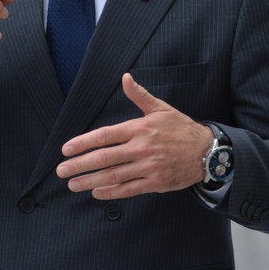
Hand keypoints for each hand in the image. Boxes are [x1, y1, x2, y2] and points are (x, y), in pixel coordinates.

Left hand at [56, 73, 212, 199]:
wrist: (206, 151)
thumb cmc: (181, 128)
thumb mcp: (161, 108)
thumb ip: (139, 95)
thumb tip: (125, 77)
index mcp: (140, 128)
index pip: (105, 136)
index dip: (83, 143)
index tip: (66, 149)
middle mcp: (142, 148)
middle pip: (104, 158)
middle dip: (79, 165)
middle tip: (61, 170)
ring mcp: (148, 167)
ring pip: (113, 176)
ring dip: (90, 181)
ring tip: (73, 184)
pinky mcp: (155, 183)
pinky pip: (128, 190)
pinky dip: (111, 192)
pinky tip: (96, 192)